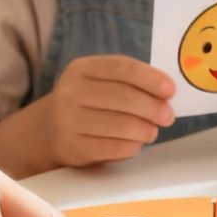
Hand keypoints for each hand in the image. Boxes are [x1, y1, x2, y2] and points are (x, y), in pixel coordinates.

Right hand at [35, 55, 175, 167]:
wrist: (46, 131)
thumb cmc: (85, 103)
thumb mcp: (97, 82)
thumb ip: (128, 82)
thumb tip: (166, 93)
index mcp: (81, 69)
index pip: (121, 68)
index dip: (150, 78)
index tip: (170, 89)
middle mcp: (71, 92)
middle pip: (124, 97)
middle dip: (153, 107)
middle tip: (168, 116)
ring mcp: (69, 121)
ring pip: (122, 125)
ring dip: (146, 129)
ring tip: (152, 131)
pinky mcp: (72, 148)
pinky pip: (114, 148)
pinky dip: (132, 146)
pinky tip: (135, 143)